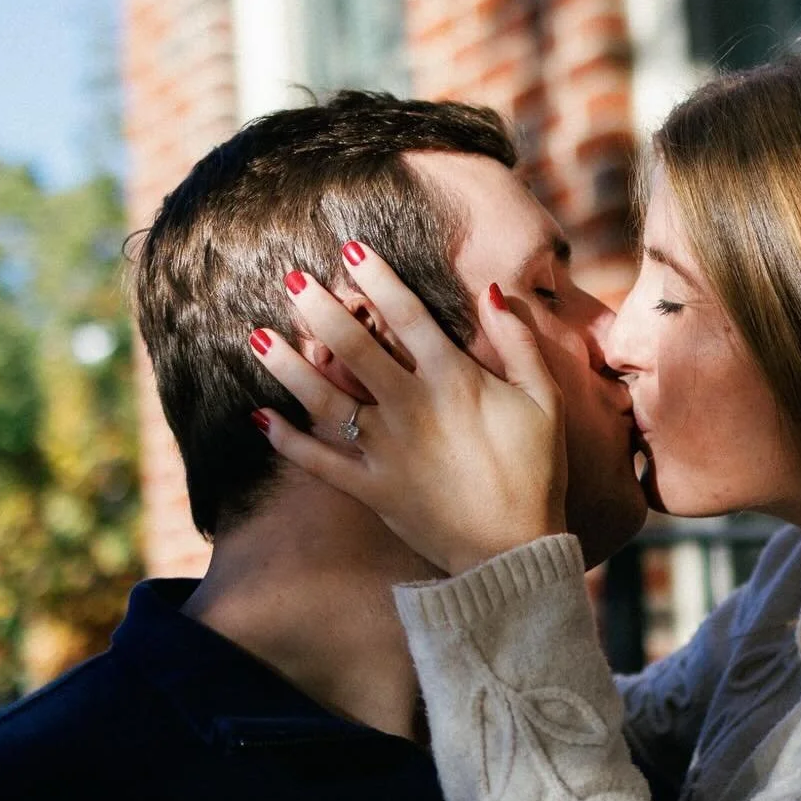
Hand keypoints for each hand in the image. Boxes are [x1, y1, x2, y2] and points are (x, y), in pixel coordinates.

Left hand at [249, 244, 567, 574]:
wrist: (515, 550)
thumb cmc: (536, 470)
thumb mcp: (544, 399)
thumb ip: (518, 342)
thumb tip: (492, 290)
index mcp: (454, 379)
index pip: (408, 316)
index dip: (378, 279)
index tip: (350, 250)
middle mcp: (411, 408)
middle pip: (354, 348)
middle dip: (320, 310)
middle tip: (290, 279)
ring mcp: (386, 450)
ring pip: (326, 399)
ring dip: (288, 366)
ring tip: (255, 336)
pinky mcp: (371, 489)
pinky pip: (320, 462)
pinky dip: (288, 441)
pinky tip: (260, 416)